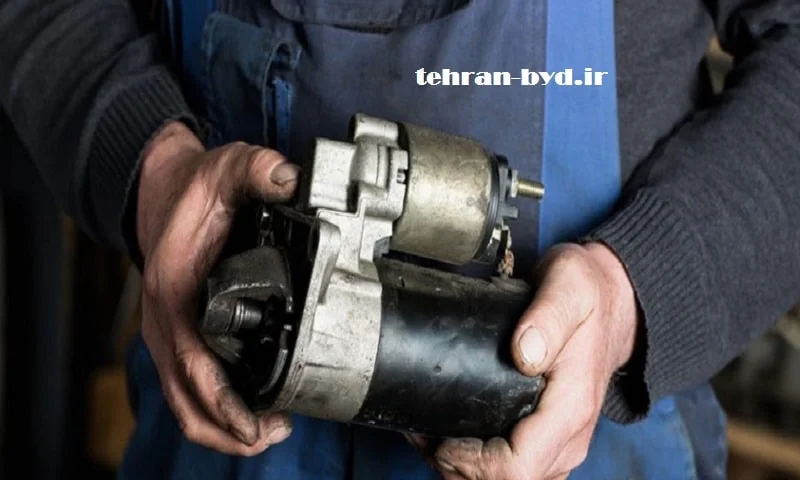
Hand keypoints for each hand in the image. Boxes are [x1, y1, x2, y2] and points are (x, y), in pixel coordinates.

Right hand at [136, 122, 299, 454]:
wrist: (159, 190)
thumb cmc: (193, 190)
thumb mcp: (227, 170)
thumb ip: (258, 171)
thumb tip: (293, 180)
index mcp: (174, 290)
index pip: (194, 362)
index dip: (225, 401)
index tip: (260, 423)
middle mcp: (164, 321)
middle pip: (187, 399)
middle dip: (229, 428)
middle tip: (276, 432)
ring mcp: (167, 333)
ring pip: (184, 401)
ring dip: (221, 426)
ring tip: (268, 431)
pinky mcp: (176, 336)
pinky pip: (187, 386)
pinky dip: (213, 408)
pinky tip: (249, 409)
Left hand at [431, 243, 638, 478]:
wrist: (613, 301)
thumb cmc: (588, 293)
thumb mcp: (569, 287)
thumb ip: (547, 317)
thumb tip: (523, 353)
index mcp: (571, 408)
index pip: (517, 468)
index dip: (472, 462)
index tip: (443, 436)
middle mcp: (570, 437)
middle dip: (457, 466)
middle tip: (425, 433)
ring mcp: (562, 444)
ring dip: (463, 468)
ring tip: (431, 435)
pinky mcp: (551, 440)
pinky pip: (514, 470)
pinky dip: (478, 463)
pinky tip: (453, 437)